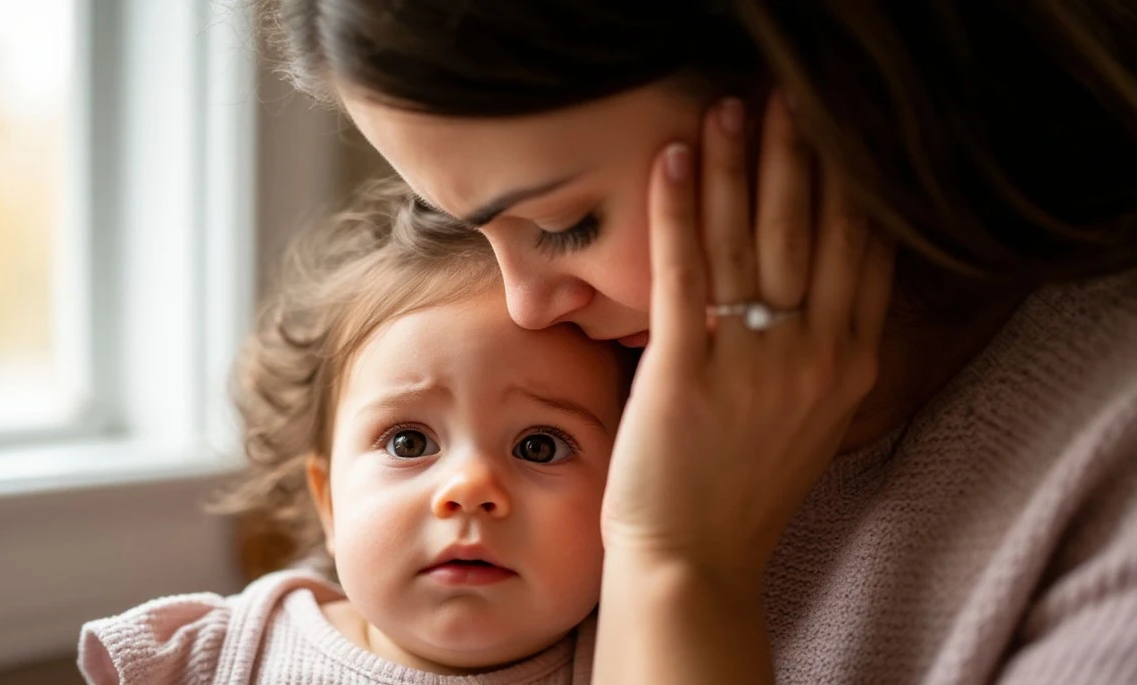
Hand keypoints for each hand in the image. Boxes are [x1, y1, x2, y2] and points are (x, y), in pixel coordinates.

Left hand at [601, 92, 894, 585]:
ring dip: (740, 165)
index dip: (847, 183)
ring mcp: (753, 362)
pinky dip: (679, 210)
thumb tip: (825, 291)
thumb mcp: (812, 419)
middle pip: (811, 230)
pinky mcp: (687, 370)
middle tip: (785, 96)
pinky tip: (673, 161)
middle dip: (798, 153)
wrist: (694, 561)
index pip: (860, 250)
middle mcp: (813, 354)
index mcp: (849, 361)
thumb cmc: (743, 490)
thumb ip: (826, 352)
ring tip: (729, 108)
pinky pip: (685, 272)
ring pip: (750, 240)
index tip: (835, 132)